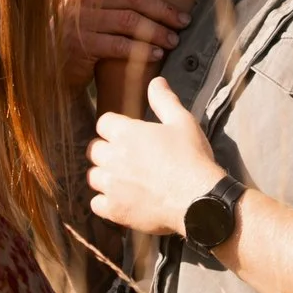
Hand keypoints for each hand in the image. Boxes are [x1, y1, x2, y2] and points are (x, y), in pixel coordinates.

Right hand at [59, 0, 189, 87]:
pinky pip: (119, 46)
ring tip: (173, 40)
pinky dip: (141, 50)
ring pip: (130, 22)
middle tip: (184, 21)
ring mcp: (82, 21)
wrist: (49, 56)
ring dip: (157, 32)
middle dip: (164, 9)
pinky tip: (155, 54)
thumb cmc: (79, 22)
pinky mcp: (82, 45)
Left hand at [86, 77, 222, 235]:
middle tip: (126, 157)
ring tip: (123, 178)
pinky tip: (121, 200)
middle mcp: (113, 158)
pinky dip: (105, 202)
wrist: (199, 200)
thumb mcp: (182, 122)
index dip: (115, 128)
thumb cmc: (192, 158)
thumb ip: (164, 100)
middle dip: (107, 151)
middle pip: (94, 150)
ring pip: (93, 177)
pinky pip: (96, 204)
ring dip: (104, 175)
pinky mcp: (115, 210)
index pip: (103, 123)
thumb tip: (156, 82)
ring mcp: (112, 186)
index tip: (127, 135)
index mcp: (126, 133)